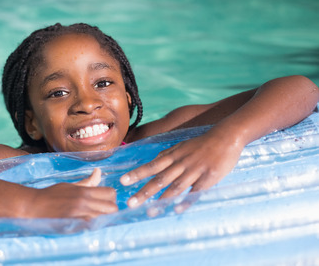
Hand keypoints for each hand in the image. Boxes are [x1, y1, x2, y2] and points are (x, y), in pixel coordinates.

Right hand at [28, 168, 117, 219]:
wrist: (33, 206)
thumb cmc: (51, 195)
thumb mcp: (70, 185)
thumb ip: (87, 182)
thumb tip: (98, 171)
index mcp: (84, 191)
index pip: (110, 192)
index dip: (110, 197)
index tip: (105, 200)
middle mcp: (83, 201)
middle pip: (111, 207)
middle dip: (110, 209)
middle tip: (101, 210)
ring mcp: (79, 214)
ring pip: (104, 218)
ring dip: (102, 218)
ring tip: (94, 217)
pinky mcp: (74, 224)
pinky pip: (92, 226)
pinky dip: (93, 225)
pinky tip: (87, 223)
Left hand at [120, 130, 242, 210]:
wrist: (226, 136)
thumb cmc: (202, 143)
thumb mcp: (182, 145)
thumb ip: (168, 153)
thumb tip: (154, 160)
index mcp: (173, 155)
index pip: (151, 166)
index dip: (137, 173)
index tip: (123, 181)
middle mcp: (181, 163)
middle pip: (159, 179)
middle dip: (144, 192)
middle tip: (130, 203)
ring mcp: (194, 171)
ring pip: (175, 188)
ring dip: (161, 200)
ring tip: (149, 212)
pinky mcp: (208, 178)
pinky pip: (195, 192)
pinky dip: (185, 201)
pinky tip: (176, 210)